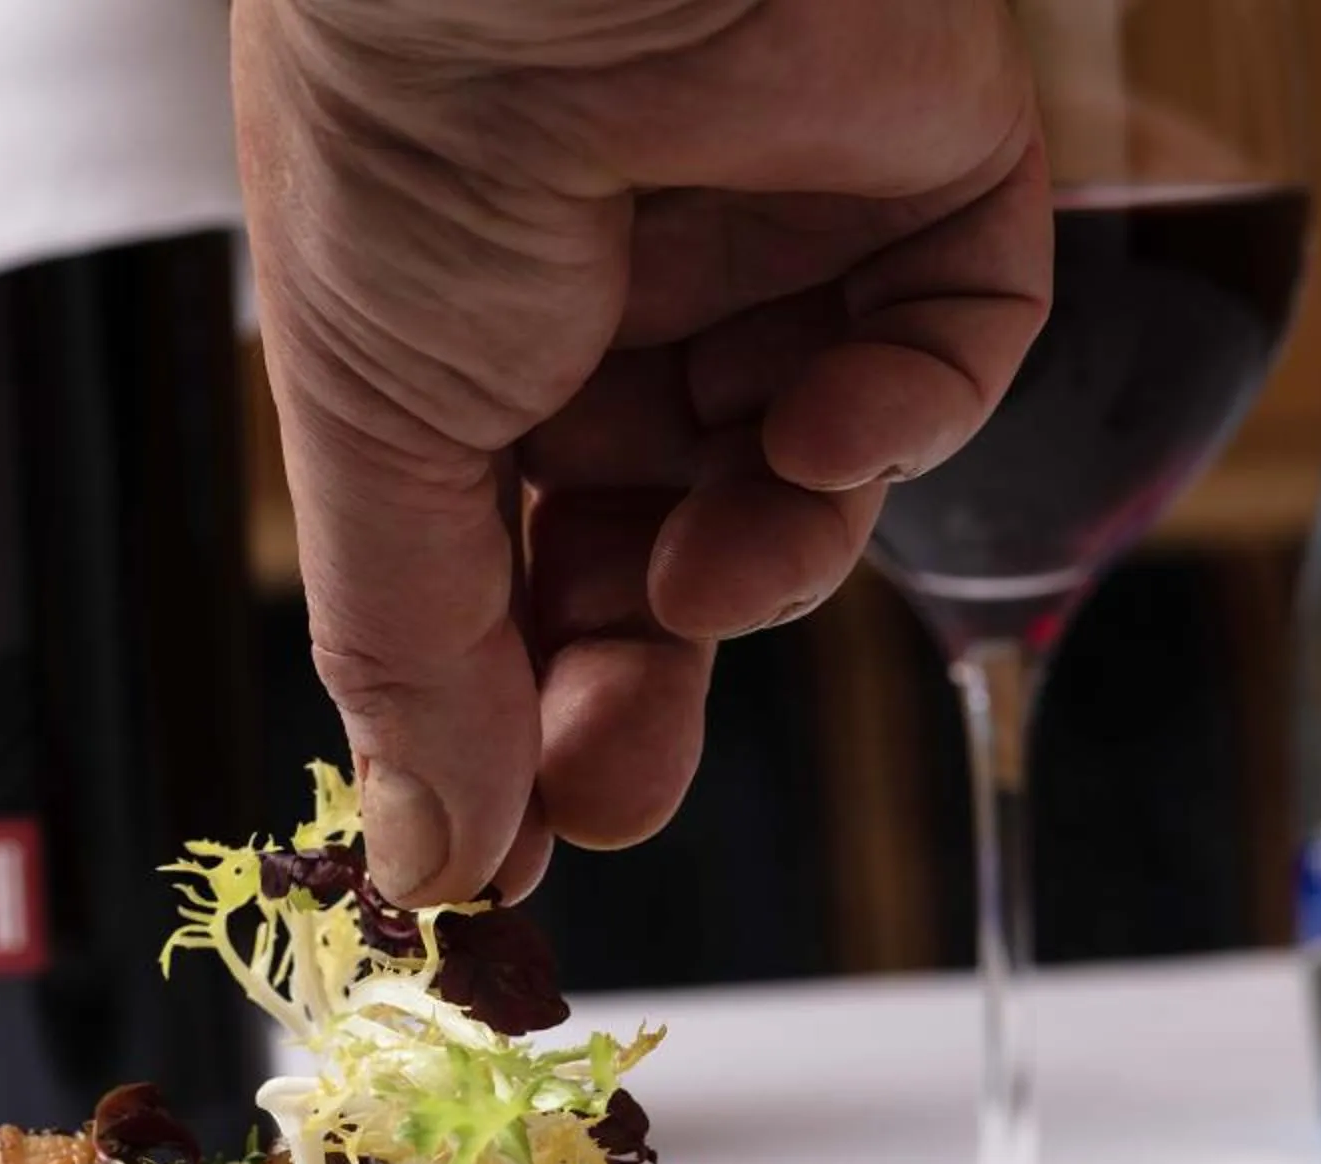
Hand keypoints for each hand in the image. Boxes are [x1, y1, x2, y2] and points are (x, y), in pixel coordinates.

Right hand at [235, 0, 1050, 901]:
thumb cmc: (407, 143)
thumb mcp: (371, 438)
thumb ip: (412, 660)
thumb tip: (422, 864)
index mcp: (468, 352)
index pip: (511, 577)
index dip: (518, 712)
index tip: (513, 852)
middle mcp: (622, 304)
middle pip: (661, 559)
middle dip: (643, 687)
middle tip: (616, 796)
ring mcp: (776, 244)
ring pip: (806, 482)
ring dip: (768, 560)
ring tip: (712, 572)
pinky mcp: (920, 177)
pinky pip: (948, 352)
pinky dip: (902, 422)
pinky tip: (821, 419)